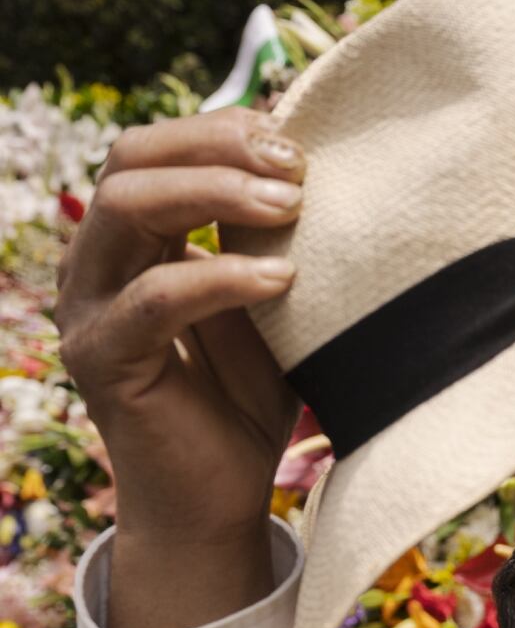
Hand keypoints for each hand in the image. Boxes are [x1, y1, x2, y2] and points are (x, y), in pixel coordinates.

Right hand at [53, 109, 308, 627]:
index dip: (221, 129)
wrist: (220, 498)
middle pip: (131, 160)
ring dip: (215, 195)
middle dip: (216, 147)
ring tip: (291, 208)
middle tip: (297, 167)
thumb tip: (313, 170)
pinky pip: (154, 298)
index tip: (298, 140)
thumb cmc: (250, 398)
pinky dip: (222, 278)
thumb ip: (269, 242)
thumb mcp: (269, 304)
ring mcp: (88, 308)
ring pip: (126, 209)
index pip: (155, 149)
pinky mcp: (103, 359)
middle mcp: (97, 263)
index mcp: (133, 241)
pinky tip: (283, 281)